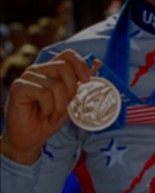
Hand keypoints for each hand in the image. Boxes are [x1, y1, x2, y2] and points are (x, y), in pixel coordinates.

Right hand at [0, 50, 99, 164]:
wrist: (32, 138)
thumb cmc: (50, 118)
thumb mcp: (71, 98)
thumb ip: (80, 80)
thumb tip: (97, 62)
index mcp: (51, 69)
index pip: (68, 54)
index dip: (80, 64)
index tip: (87, 80)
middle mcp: (38, 70)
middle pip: (64, 67)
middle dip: (72, 90)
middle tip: (66, 105)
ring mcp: (27, 77)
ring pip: (56, 85)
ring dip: (60, 106)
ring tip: (53, 115)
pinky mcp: (19, 87)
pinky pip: (44, 94)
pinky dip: (49, 109)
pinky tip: (43, 115)